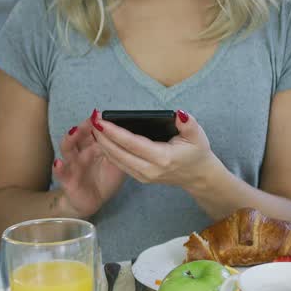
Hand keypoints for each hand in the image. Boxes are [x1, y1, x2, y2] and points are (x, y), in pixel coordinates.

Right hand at [53, 110, 126, 217]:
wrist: (92, 200)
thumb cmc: (105, 179)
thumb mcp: (118, 164)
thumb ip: (122, 150)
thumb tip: (135, 136)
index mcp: (94, 145)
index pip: (94, 130)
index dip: (97, 123)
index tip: (102, 114)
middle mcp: (81, 151)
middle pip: (80, 135)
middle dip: (85, 126)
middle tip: (92, 120)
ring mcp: (72, 164)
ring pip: (67, 148)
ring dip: (69, 139)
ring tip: (74, 132)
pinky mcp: (66, 179)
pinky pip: (61, 173)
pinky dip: (59, 168)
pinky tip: (59, 163)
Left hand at [92, 109, 220, 191]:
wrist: (198, 176)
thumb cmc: (197, 152)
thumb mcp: (197, 135)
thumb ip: (188, 123)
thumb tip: (179, 113)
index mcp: (162, 158)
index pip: (132, 143)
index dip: (114, 132)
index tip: (101, 121)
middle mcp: (150, 169)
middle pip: (119, 153)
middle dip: (103, 137)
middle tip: (92, 121)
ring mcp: (144, 176)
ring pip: (117, 160)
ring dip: (103, 145)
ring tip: (93, 128)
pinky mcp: (141, 178)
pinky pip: (120, 164)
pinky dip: (109, 152)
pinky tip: (102, 140)